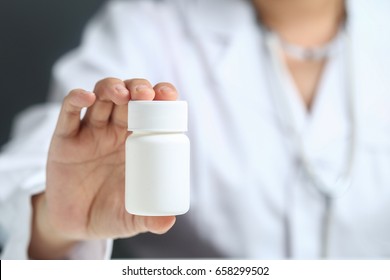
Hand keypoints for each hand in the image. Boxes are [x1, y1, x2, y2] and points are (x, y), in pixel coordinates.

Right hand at [29, 78, 177, 258]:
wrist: (76, 223)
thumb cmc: (110, 213)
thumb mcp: (132, 218)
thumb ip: (150, 220)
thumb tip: (168, 221)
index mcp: (138, 142)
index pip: (153, 110)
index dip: (162, 97)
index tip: (169, 96)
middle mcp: (116, 131)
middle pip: (129, 96)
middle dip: (138, 88)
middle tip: (147, 95)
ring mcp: (90, 131)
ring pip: (101, 96)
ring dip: (112, 87)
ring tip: (122, 94)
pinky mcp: (65, 138)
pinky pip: (68, 112)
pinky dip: (76, 99)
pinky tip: (86, 97)